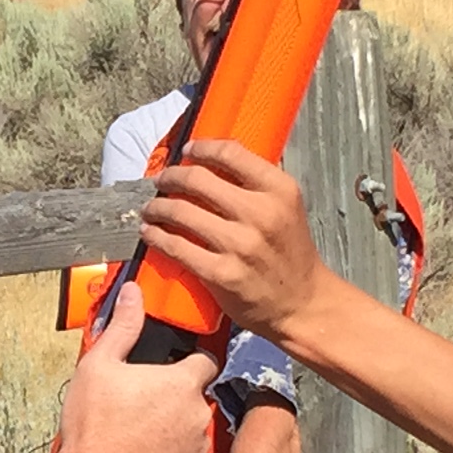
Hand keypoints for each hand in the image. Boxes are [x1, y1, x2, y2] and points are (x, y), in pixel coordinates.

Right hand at [53, 284, 218, 452]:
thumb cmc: (94, 428)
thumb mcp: (99, 366)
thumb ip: (123, 327)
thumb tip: (133, 294)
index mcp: (183, 384)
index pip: (207, 361)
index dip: (190, 360)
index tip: (172, 364)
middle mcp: (198, 416)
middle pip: (196, 397)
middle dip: (174, 397)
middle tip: (140, 401)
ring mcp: (196, 451)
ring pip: (191, 429)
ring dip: (173, 428)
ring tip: (137, 432)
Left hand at [138, 143, 330, 341]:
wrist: (303, 304)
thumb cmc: (291, 256)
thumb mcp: (287, 208)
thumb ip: (259, 185)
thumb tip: (218, 163)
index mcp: (279, 190)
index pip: (231, 153)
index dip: (202, 147)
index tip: (188, 150)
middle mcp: (261, 214)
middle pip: (197, 179)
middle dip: (171, 176)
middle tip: (161, 180)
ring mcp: (240, 245)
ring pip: (181, 211)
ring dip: (157, 206)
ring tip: (150, 208)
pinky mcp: (222, 274)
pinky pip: (177, 247)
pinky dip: (157, 237)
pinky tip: (150, 233)